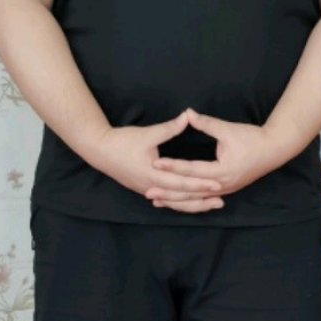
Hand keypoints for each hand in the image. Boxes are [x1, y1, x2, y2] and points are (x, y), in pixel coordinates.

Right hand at [84, 111, 224, 212]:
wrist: (100, 151)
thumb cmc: (123, 141)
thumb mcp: (147, 133)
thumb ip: (169, 128)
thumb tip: (188, 116)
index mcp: (153, 174)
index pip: (182, 182)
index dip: (200, 183)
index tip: (217, 184)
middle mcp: (151, 187)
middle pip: (181, 198)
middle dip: (201, 200)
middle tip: (221, 200)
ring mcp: (148, 190)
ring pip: (174, 202)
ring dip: (193, 204)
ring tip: (211, 204)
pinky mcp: (146, 189)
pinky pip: (167, 199)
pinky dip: (181, 202)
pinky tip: (192, 202)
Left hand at [148, 108, 287, 204]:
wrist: (274, 150)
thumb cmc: (252, 138)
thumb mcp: (228, 129)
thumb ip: (206, 123)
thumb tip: (187, 113)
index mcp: (222, 170)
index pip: (192, 169)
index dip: (173, 165)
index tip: (155, 162)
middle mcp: (222, 185)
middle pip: (191, 192)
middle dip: (169, 192)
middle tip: (148, 192)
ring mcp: (224, 190)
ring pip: (196, 200)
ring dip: (176, 201)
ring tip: (157, 200)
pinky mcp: (226, 190)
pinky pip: (203, 199)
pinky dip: (188, 201)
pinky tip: (176, 201)